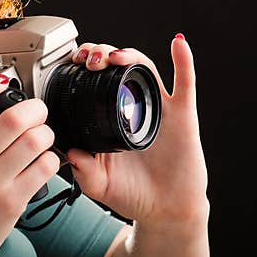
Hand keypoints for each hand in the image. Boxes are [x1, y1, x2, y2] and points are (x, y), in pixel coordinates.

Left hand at [64, 35, 207, 226]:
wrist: (166, 211)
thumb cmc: (133, 194)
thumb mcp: (99, 185)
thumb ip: (84, 172)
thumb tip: (71, 152)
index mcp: (109, 117)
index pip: (94, 79)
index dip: (83, 65)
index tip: (72, 61)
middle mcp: (132, 106)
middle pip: (117, 66)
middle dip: (101, 54)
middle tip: (88, 58)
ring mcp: (157, 108)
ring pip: (144, 68)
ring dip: (128, 54)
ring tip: (113, 56)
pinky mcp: (182, 115)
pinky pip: (185, 84)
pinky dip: (184, 62)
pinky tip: (178, 44)